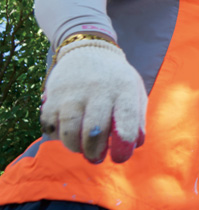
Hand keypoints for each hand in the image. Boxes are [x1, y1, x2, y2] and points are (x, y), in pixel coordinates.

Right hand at [41, 39, 146, 162]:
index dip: (124, 144)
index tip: (120, 157)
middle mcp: (99, 89)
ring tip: (82, 149)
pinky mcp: (53, 95)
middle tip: (97, 158)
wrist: (90, 51)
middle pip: (95, 130)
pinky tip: (66, 134)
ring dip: (76, 147)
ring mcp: (74, 92)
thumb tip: (136, 144)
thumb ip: (137, 117)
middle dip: (95, 151)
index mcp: (124, 89)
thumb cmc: (116, 79)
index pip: (127, 119)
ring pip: (70, 130)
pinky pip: (51, 125)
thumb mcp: (134, 91)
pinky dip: (57, 136)